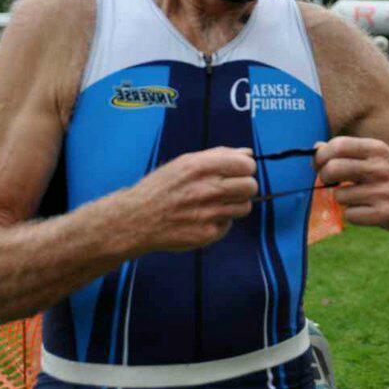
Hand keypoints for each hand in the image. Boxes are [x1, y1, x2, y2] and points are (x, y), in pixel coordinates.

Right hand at [134, 146, 257, 250]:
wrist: (137, 219)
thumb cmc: (162, 187)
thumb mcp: (185, 162)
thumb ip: (219, 155)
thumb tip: (248, 153)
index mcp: (201, 167)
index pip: (246, 165)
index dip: (245, 168)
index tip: (237, 172)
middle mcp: (207, 189)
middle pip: (251, 186)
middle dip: (244, 186)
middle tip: (229, 188)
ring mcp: (208, 214)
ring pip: (244, 207)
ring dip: (234, 204)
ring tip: (216, 203)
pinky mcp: (207, 234)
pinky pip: (228, 224)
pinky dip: (220, 221)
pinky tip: (203, 217)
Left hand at [314, 137, 388, 231]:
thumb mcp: (377, 156)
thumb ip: (348, 151)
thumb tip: (316, 148)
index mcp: (377, 149)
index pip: (337, 146)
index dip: (321, 156)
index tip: (320, 164)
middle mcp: (380, 168)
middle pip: (333, 169)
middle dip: (325, 177)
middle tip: (331, 182)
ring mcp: (383, 191)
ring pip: (339, 195)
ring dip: (342, 199)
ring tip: (357, 197)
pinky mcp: (385, 214)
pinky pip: (350, 215)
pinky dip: (352, 214)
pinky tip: (365, 210)